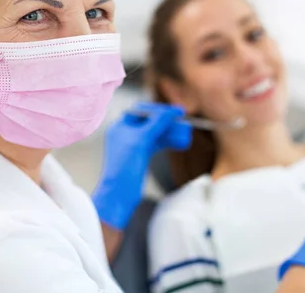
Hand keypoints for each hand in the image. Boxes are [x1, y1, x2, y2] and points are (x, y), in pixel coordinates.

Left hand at [92, 102, 191, 228]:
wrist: (119, 194)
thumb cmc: (125, 166)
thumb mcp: (142, 140)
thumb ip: (156, 123)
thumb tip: (171, 111)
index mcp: (119, 127)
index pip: (141, 111)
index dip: (159, 110)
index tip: (175, 111)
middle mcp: (125, 134)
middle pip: (148, 121)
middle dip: (165, 120)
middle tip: (182, 119)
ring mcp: (132, 146)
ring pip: (153, 133)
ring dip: (168, 131)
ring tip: (185, 131)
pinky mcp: (139, 157)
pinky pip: (155, 144)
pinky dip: (166, 141)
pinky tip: (179, 142)